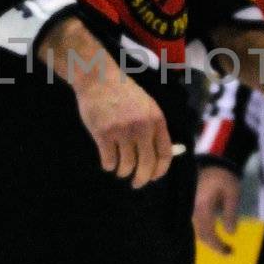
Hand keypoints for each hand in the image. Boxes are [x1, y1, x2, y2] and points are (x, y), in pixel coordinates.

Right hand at [73, 66, 174, 187]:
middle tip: (136, 184)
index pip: (165, 154)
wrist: (98, 79)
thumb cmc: (122, 93)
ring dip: (123, 172)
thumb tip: (158, 155)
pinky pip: (109, 161)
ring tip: (119, 170)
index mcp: (156, 120)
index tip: (154, 177)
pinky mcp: (104, 134)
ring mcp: (122, 131)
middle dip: (142, 179)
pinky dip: (108, 165)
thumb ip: (153, 127)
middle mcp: (142, 127)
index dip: (160, 170)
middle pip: (147, 165)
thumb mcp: (146, 106)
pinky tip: (107, 162)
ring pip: (126, 166)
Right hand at [194, 166, 240, 254]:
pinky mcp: (188, 207)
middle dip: (214, 245)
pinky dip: (203, 231)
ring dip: (208, 239)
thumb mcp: (231, 190)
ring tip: (222, 244)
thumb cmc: (221, 176)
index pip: (207, 233)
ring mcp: (187, 209)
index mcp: (201, 206)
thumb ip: (231, 212)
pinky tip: (212, 233)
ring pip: (196, 231)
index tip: (230, 251)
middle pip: (200, 235)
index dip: (218, 245)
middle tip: (228, 251)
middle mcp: (191, 210)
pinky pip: (194, 224)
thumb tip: (231, 233)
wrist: (207, 163)